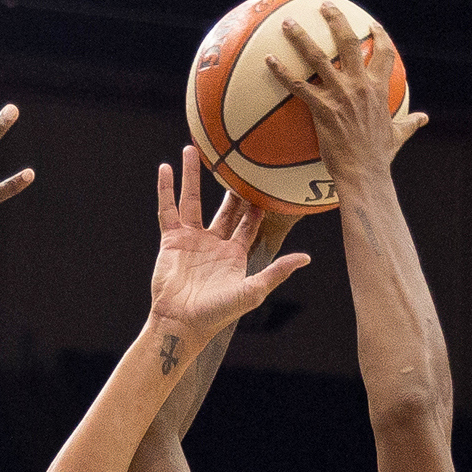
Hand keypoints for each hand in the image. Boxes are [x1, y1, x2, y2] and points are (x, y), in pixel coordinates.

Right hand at [147, 148, 310, 342]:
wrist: (182, 322)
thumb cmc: (218, 313)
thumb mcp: (253, 291)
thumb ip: (278, 272)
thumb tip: (306, 257)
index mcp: (235, 254)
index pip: (250, 221)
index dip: (258, 202)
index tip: (266, 178)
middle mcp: (215, 243)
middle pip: (225, 206)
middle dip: (232, 184)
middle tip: (238, 158)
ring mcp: (192, 239)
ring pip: (193, 200)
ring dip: (193, 175)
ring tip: (193, 149)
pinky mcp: (171, 240)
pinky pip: (168, 210)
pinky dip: (166, 189)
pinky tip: (165, 168)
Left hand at [265, 4, 427, 182]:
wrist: (364, 172)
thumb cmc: (379, 156)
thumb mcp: (399, 135)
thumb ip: (410, 123)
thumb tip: (424, 119)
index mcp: (378, 88)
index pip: (383, 53)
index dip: (379, 36)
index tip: (372, 25)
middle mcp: (359, 85)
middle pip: (349, 42)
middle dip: (336, 20)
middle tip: (325, 6)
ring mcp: (339, 95)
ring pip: (318, 57)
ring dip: (301, 37)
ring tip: (287, 22)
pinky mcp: (321, 108)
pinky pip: (297, 85)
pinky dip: (281, 71)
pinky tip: (268, 60)